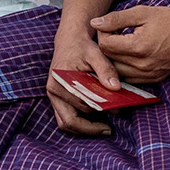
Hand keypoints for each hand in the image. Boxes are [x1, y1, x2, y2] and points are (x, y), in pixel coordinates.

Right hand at [48, 17, 122, 136]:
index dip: (98, 113)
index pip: (80, 107)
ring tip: (103, 128)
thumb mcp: (96, 54)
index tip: (114, 115)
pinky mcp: (57, 98)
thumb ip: (106, 70)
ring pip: (66, 123)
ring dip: (84, 128)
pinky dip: (80, 123)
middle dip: (91, 127)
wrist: (70, 40)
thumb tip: (116, 88)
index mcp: (60, 82)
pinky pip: (66, 117)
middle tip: (109, 128)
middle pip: (70, 121)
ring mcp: (53, 96)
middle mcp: (53, 92)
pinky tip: (96, 121)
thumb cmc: (83, 46)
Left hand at [89, 5, 169, 84]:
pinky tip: (130, 56)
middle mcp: (142, 66)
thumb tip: (95, 24)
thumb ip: (116, 19)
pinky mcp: (154, 80)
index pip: (105, 46)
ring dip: (114, 59)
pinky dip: (124, 69)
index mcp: (138, 47)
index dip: (103, 34)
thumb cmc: (169, 20)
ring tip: (122, 44)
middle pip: (109, 61)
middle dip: (107, 47)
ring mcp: (149, 75)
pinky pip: (130, 79)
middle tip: (115, 34)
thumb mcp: (142, 13)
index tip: (111, 26)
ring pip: (117, 73)